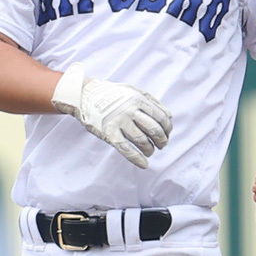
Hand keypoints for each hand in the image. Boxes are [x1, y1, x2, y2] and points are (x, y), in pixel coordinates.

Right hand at [51, 63, 171, 168]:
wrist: (85, 96)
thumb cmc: (113, 94)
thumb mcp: (134, 91)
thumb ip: (153, 102)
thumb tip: (170, 117)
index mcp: (139, 100)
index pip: (161, 118)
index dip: (167, 129)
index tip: (166, 134)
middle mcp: (131, 111)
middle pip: (155, 130)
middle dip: (162, 140)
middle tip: (162, 144)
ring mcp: (120, 122)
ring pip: (142, 142)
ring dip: (150, 150)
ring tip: (150, 151)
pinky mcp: (110, 133)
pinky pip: (126, 150)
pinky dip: (137, 159)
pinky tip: (144, 164)